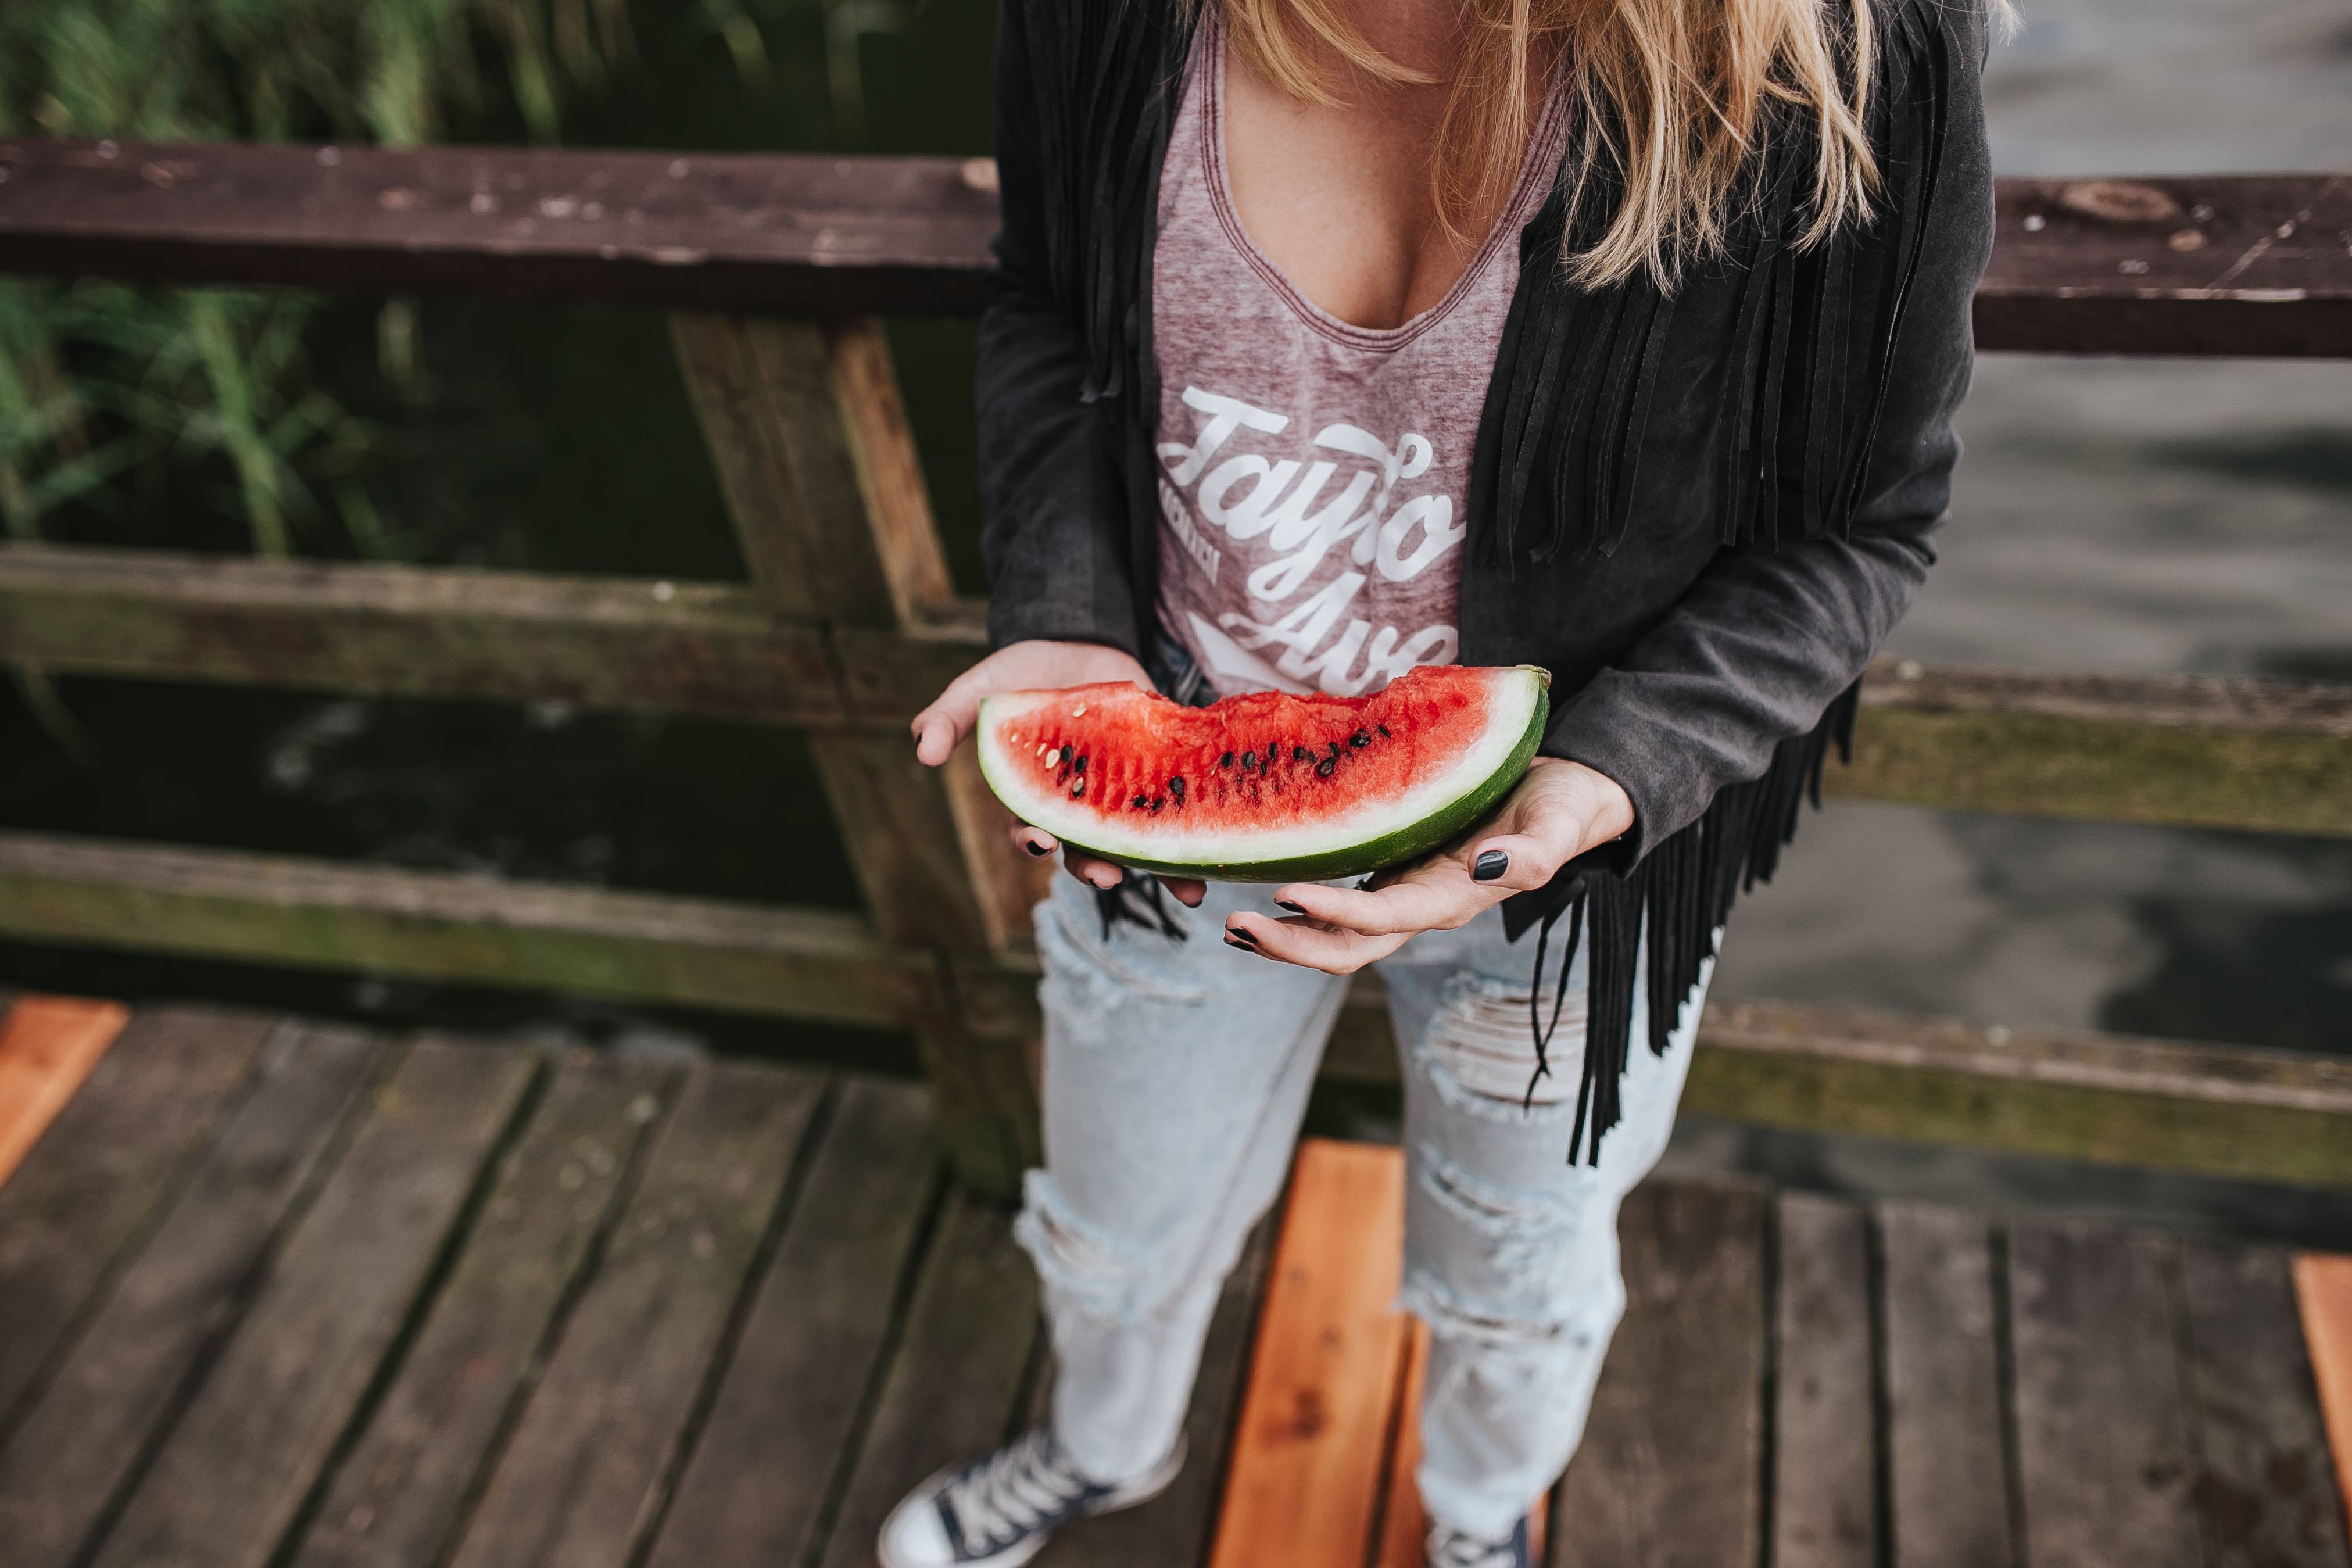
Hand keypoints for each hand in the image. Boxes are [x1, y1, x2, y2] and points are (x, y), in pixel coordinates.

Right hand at [909, 638, 1207, 905]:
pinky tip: (1220, 848)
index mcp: (1034, 793)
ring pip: (1139, 842)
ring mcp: (1122, 790)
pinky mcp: (1160, 770)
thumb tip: (920, 750)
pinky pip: (1180, 808)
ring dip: (1162, 870)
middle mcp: (1080, 803)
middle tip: (1109, 879)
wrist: (1076, 639)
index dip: (1031, 839)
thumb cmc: (1021, 671)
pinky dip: (1200, 831)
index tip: (1038, 843)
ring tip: (1188, 893)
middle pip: (1086, 849)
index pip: (1028, 828)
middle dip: (1096, 868)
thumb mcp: (980, 686)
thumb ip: (951, 715)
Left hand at [1225, 758, 1634, 972]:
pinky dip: (1301, 901)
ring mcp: (1403, 891)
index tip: (1285, 893)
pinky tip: (1264, 882)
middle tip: (1232, 926)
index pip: (1382, 920)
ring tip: (1231, 924)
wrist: (1569, 798)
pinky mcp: (1394, 868)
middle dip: (1290, 945)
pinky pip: (1339, 897)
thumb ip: (1533, 855)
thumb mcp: (1559, 827)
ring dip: (1285, 934)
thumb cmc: (1564, 809)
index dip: (1334, 913)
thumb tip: (1487, 868)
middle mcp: (1419, 905)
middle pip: (1346, 948)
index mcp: (1451, 899)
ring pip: (1335, 932)